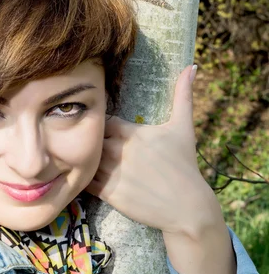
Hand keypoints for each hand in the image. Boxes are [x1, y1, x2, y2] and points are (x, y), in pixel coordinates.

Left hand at [86, 65, 217, 235]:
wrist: (187, 207)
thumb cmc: (185, 166)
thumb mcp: (184, 128)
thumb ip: (183, 95)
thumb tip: (192, 66)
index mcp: (133, 133)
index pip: (104, 121)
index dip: (102, 125)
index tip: (105, 131)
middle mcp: (120, 152)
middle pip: (92, 139)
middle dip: (90, 141)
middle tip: (87, 144)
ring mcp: (114, 173)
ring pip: (87, 159)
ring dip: (84, 159)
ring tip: (83, 160)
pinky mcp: (110, 194)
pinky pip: (86, 182)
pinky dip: (83, 178)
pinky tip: (86, 177)